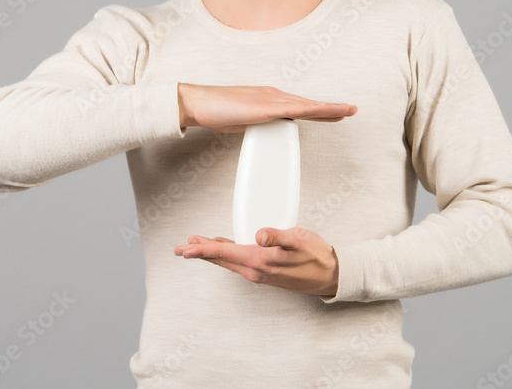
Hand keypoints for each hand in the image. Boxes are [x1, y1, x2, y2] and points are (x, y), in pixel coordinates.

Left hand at [173, 227, 338, 297]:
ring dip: (212, 254)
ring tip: (196, 246)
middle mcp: (255, 271)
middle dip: (200, 253)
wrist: (331, 276)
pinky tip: (225, 248)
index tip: (185, 249)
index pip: (224, 253)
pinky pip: (239, 263)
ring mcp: (260, 274)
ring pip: (229, 262)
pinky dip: (227, 255)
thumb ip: (278, 236)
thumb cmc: (316, 256)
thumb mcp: (299, 241)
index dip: (203, 249)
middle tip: (181, 249)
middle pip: (221, 259)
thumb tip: (259, 235)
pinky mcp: (266, 272)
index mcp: (259, 261)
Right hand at [178, 83, 356, 132]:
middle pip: (307, 104)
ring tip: (348, 110)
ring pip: (308, 105)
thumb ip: (257, 125)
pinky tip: (330, 111)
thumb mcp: (242, 121)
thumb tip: (266, 132)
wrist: (199, 103)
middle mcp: (273, 95)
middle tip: (349, 110)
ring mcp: (272, 99)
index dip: (317, 110)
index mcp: (267, 99)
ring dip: (329, 108)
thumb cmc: (216, 111)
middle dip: (329, 108)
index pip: (298, 106)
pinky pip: (299, 109)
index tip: (333, 113)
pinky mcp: (268, 106)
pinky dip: (317, 110)